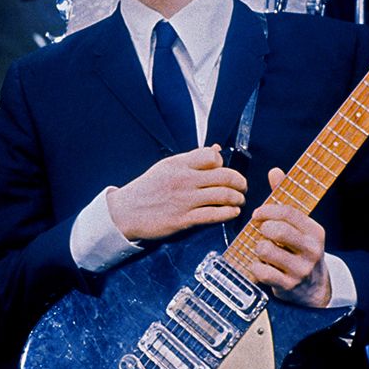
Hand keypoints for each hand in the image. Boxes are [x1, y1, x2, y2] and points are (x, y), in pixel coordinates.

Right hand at [106, 145, 246, 241]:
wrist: (126, 212)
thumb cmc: (147, 189)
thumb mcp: (167, 167)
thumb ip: (192, 159)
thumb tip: (217, 149)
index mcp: (179, 164)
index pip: (213, 156)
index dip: (223, 163)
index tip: (224, 171)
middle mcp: (184, 180)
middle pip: (225, 176)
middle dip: (240, 182)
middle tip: (242, 187)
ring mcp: (184, 200)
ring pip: (223, 195)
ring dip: (237, 198)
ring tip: (239, 200)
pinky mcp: (184, 219)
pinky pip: (214, 215)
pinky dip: (229, 213)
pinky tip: (232, 212)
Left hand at [248, 167, 331, 306]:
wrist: (313, 288)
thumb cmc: (298, 249)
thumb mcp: (298, 226)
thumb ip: (284, 199)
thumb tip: (275, 171)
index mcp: (315, 231)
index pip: (288, 212)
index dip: (268, 210)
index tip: (258, 214)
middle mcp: (311, 250)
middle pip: (278, 230)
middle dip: (262, 228)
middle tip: (261, 232)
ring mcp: (300, 269)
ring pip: (265, 249)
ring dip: (258, 248)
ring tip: (263, 251)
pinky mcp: (288, 285)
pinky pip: (260, 270)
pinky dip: (255, 267)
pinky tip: (262, 266)